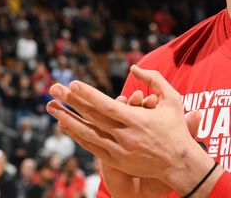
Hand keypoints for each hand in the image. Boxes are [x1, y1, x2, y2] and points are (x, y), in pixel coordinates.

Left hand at [47, 66, 215, 194]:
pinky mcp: (115, 160)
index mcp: (138, 120)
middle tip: (53, 88)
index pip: (107, 105)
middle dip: (71, 102)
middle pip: (92, 117)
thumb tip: (134, 67)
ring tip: (51, 107)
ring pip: (87, 134)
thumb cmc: (176, 128)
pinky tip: (65, 125)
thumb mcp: (172, 99)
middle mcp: (125, 136)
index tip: (73, 83)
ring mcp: (119, 150)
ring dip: (67, 119)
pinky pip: (91, 146)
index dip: (88, 95)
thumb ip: (154, 80)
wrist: (178, 163)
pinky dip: (77, 135)